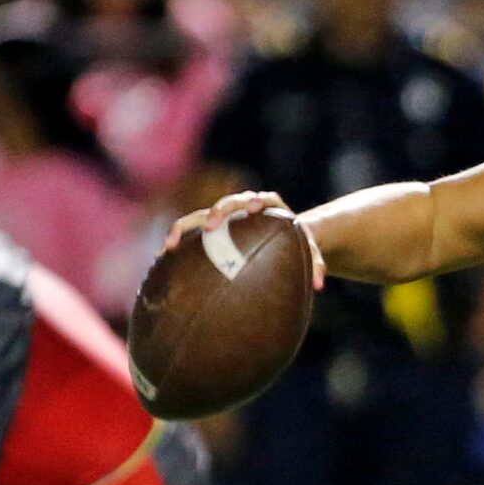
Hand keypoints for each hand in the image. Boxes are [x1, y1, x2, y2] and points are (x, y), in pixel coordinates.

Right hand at [164, 190, 324, 289]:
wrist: (284, 239)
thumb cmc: (298, 245)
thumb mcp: (310, 252)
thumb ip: (317, 263)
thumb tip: (320, 285)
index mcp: (269, 207)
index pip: (262, 199)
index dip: (254, 202)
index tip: (252, 208)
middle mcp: (242, 207)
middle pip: (228, 203)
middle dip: (218, 212)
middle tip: (212, 225)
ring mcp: (224, 218)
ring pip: (200, 217)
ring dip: (185, 228)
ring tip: (170, 246)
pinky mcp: (210, 230)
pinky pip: (190, 233)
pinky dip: (177, 242)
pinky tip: (163, 260)